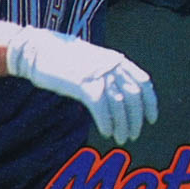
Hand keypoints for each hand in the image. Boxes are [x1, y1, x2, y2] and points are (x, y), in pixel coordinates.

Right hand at [7, 31, 157, 143]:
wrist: (39, 50)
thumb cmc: (64, 58)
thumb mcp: (92, 61)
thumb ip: (108, 74)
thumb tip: (121, 97)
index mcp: (116, 59)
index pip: (143, 82)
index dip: (150, 103)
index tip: (151, 119)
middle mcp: (110, 66)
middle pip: (133, 97)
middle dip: (135, 120)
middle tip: (132, 136)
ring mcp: (97, 74)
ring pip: (119, 106)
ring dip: (122, 126)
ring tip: (120, 138)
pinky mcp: (83, 84)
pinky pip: (101, 109)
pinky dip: (106, 124)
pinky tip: (105, 132)